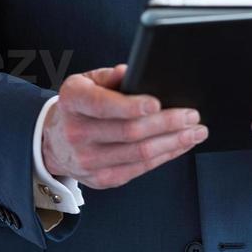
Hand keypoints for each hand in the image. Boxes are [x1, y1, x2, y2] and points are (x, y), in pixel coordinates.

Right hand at [40, 64, 205, 187]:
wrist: (55, 142)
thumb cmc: (80, 106)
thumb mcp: (87, 81)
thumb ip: (111, 76)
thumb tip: (134, 72)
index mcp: (73, 101)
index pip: (102, 105)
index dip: (130, 105)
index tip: (157, 102)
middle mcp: (77, 133)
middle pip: (129, 132)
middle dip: (167, 123)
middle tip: (191, 115)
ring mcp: (88, 160)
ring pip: (139, 154)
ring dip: (174, 142)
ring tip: (195, 131)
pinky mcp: (102, 179)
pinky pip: (141, 169)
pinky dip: (166, 155)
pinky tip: (181, 145)